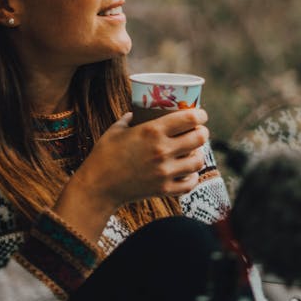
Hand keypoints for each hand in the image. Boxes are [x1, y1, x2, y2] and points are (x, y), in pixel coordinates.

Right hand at [53, 108, 208, 242]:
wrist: (97, 187)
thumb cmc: (104, 154)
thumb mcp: (116, 129)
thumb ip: (131, 118)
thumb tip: (139, 111)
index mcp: (152, 131)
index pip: (189, 118)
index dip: (200, 114)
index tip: (200, 114)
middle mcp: (162, 150)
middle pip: (199, 138)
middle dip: (202, 132)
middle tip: (199, 131)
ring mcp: (165, 171)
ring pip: (198, 161)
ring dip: (198, 154)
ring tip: (193, 151)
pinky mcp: (164, 189)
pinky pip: (190, 183)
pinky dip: (192, 177)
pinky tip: (188, 172)